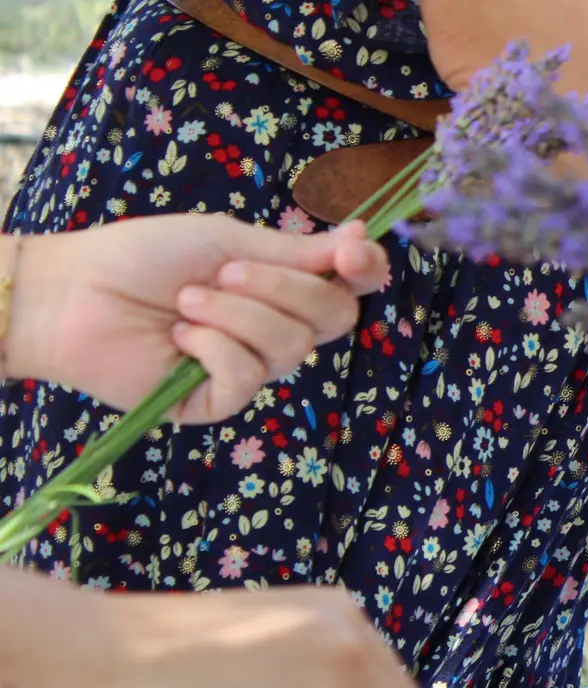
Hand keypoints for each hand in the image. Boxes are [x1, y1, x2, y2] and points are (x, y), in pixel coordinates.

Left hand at [6, 216, 388, 422]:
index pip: (351, 288)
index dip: (364, 270)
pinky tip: (178, 339)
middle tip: (222, 272)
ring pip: (289, 346)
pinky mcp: (220, 402)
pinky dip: (211, 348)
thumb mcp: (227, 240)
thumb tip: (361, 236)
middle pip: (334, 318)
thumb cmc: (144, 257)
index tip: (350, 251)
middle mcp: (276, 329)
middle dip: (280, 287)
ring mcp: (251, 367)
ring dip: (233, 314)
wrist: (75, 293)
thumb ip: (295, 252)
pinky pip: (247, 377)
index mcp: (283, 287)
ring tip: (184, 302)